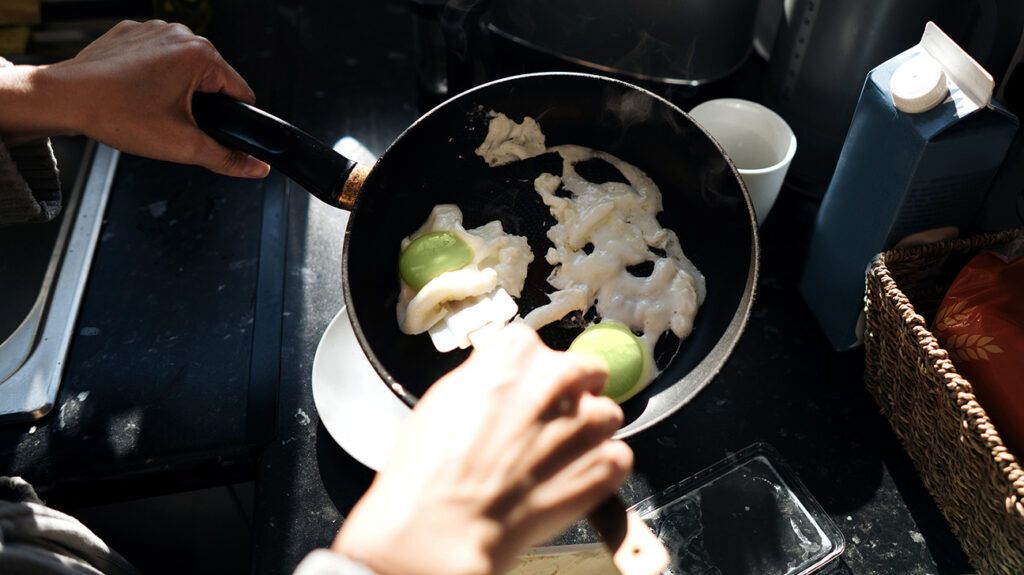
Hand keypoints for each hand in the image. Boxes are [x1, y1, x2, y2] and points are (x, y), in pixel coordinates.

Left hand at [4, 20, 268, 177]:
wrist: (63, 98)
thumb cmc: (115, 113)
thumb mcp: (182, 146)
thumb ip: (227, 159)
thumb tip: (257, 167)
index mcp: (201, 55)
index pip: (241, 93)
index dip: (231, 119)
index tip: (208, 130)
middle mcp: (180, 34)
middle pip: (212, 80)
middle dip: (199, 105)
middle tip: (170, 122)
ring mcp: (154, 30)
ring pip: (184, 69)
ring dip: (175, 90)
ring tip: (149, 108)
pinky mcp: (132, 32)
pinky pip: (156, 58)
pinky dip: (150, 76)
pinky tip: (133, 92)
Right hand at [331, 324, 632, 574]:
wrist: (446, 526)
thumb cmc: (433, 468)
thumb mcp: (447, 396)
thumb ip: (489, 377)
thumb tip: (502, 382)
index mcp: (517, 352)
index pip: (537, 347)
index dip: (529, 377)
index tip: (520, 395)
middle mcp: (559, 376)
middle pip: (585, 372)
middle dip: (571, 395)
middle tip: (545, 427)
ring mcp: (589, 419)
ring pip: (606, 414)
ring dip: (587, 434)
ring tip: (553, 462)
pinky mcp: (607, 462)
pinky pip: (618, 457)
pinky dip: (599, 471)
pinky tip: (566, 484)